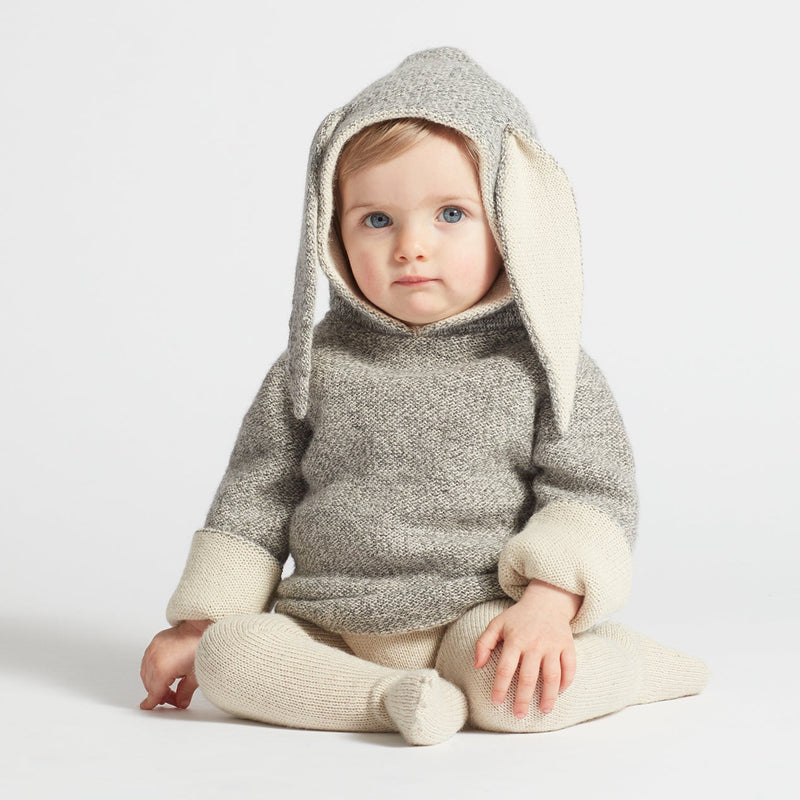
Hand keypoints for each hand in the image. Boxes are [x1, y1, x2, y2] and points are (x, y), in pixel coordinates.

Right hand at [139, 619, 211, 710]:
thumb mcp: (196, 675)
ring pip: (147, 672)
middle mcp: (153, 659)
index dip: (153, 702)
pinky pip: (148, 660)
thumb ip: (185, 692)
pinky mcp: (156, 641)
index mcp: (162, 670)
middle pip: (150, 684)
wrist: (202, 625)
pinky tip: (165, 670)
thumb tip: (181, 702)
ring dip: (154, 680)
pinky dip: (153, 668)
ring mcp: (153, 648)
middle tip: (172, 697)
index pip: (154, 692)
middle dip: (160, 692)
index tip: (148, 706)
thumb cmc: (201, 646)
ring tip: (169, 684)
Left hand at [474, 580, 580, 717]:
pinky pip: (570, 667)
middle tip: (519, 715)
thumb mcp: (497, 624)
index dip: (500, 687)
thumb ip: (483, 644)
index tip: (496, 702)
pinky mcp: (567, 646)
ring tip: (544, 710)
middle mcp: (534, 644)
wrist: (546, 601)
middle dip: (523, 699)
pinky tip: (560, 693)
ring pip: (552, 676)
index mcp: (515, 640)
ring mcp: (552, 645)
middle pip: (528, 677)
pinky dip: (567, 682)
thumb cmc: (518, 617)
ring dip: (549, 696)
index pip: (505, 668)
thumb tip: (477, 666)